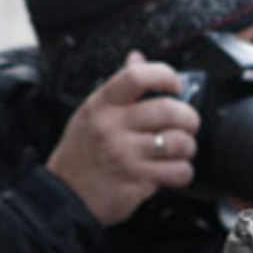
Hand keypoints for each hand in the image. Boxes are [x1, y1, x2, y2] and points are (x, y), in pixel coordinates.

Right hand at [45, 51, 201, 225]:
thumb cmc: (81, 152)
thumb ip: (119, 87)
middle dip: (189, 118)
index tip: (175, 86)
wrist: (64, 195)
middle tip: (188, 124)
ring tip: (180, 149)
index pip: (137, 76)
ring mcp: (125, 155)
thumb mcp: (92, 113)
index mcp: (102, 105)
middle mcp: (112, 128)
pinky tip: (172, 170)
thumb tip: (137, 57)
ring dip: (188, 147)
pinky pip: (178, 171)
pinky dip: (183, 172)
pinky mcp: (136, 181)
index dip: (165, 76)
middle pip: (168, 110)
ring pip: (179, 143)